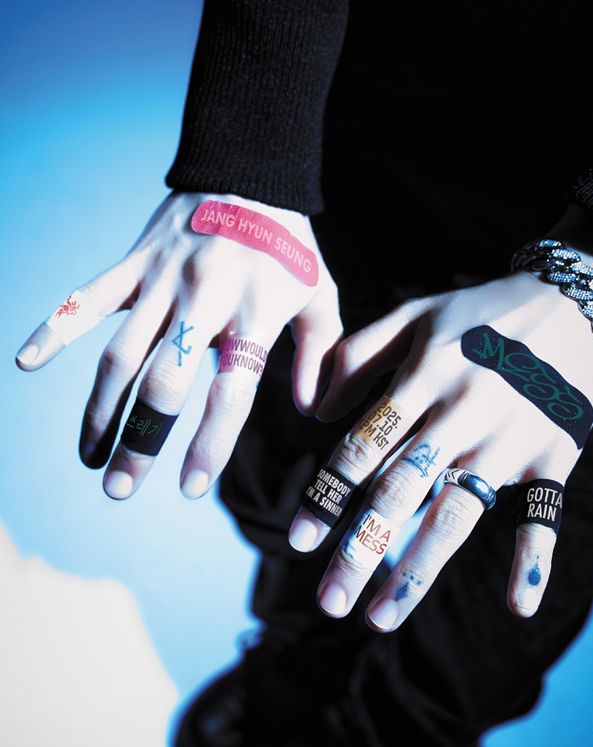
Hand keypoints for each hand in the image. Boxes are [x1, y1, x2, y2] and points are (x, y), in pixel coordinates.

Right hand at [15, 191, 341, 499]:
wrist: (250, 169)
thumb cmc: (290, 245)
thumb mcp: (320, 295)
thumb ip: (321, 355)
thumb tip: (309, 411)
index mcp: (254, 312)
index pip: (231, 392)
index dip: (209, 444)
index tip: (189, 489)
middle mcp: (204, 300)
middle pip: (163, 381)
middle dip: (140, 441)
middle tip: (120, 489)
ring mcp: (162, 280)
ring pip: (119, 353)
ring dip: (100, 409)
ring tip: (90, 457)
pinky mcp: (133, 263)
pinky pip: (87, 298)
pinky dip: (55, 327)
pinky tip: (26, 362)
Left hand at [288, 261, 592, 629]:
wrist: (576, 304)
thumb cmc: (482, 312)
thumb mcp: (415, 315)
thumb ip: (357, 353)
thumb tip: (313, 412)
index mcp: (421, 380)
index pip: (363, 447)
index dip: (327, 495)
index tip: (298, 543)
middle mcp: (459, 416)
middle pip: (399, 493)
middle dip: (359, 549)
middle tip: (329, 602)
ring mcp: (507, 441)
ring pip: (455, 514)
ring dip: (416, 571)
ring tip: (379, 619)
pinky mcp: (552, 457)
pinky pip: (542, 514)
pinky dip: (534, 559)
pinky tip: (519, 606)